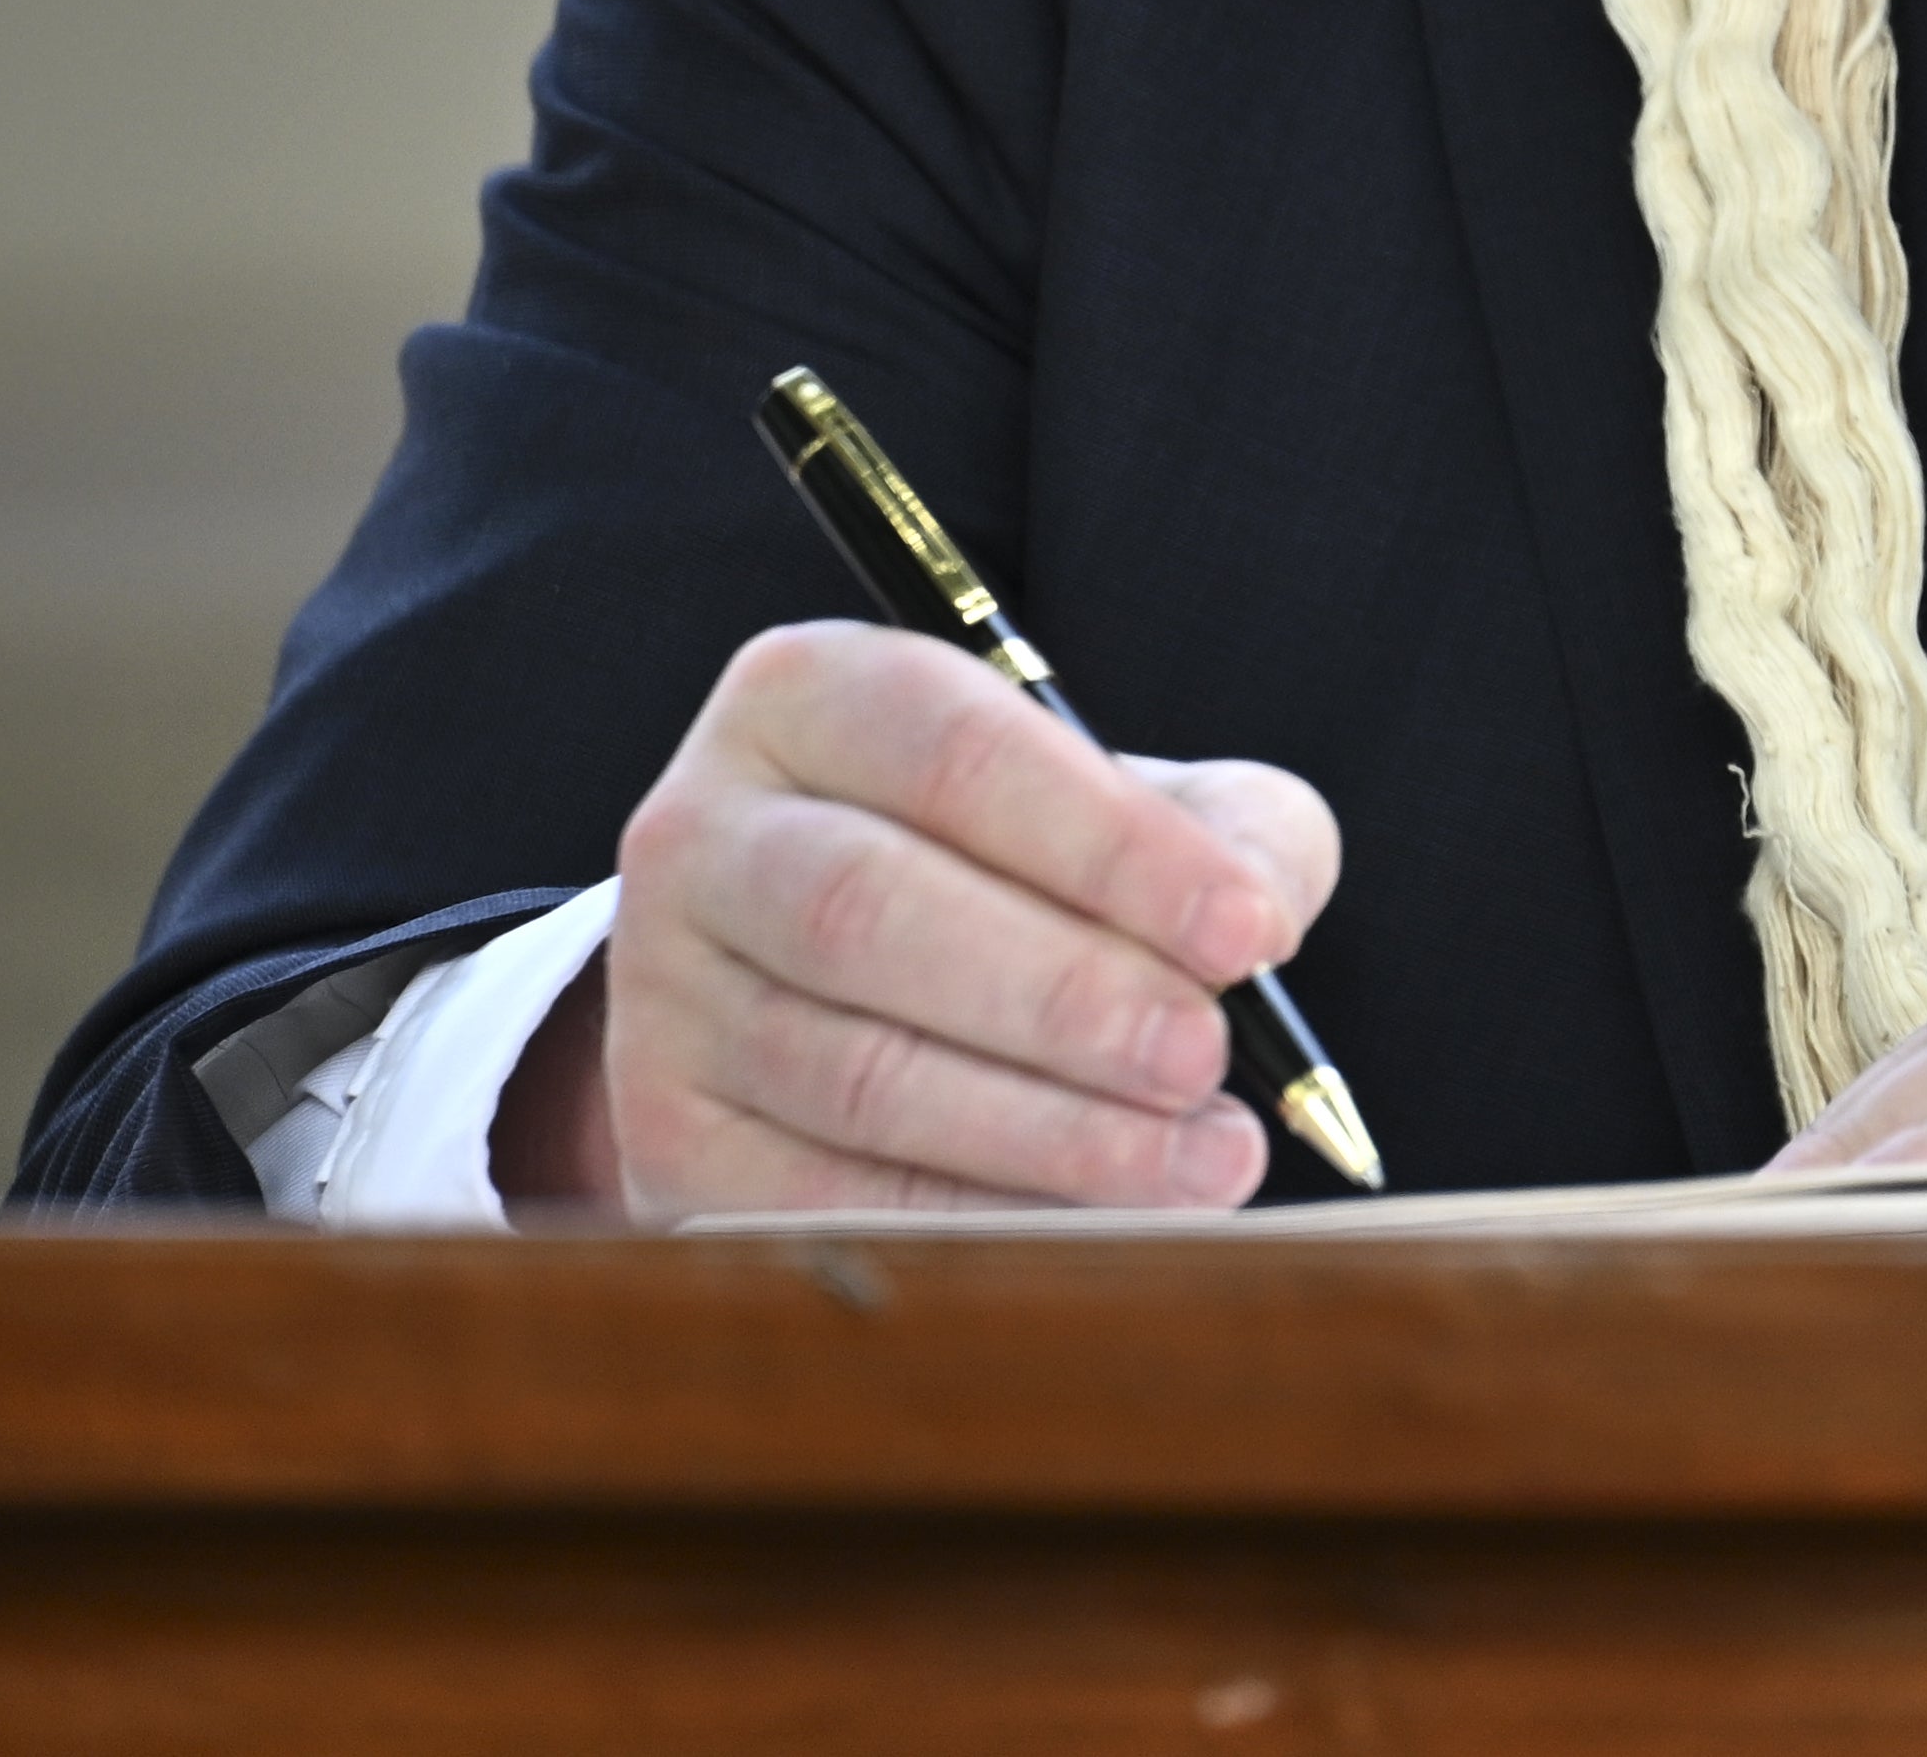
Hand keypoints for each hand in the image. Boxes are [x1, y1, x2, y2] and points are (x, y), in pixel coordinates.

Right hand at [520, 621, 1338, 1223]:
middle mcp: (704, 828)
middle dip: (1062, 998)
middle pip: (871, 912)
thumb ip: (1222, 832)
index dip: (1109, 847)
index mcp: (811, 696)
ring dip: (1045, 1132)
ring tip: (1201, 1163)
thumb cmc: (1023, 867)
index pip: (955, 751)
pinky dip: (973, 1223)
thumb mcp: (1127, 806)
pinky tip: (1097, 1230)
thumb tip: (1262, 920)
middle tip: (1206, 1059)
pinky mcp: (665, 1130)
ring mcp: (664, 988)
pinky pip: (817, 1197)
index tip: (1247, 935)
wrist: (837, 981)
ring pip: (850, 1070)